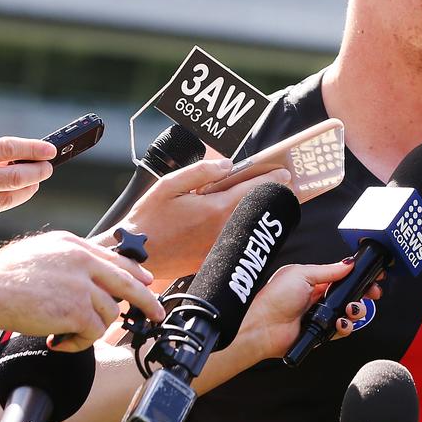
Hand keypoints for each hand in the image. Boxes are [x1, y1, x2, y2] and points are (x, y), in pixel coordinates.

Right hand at [0, 137, 56, 233]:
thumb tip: (13, 158)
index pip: (8, 149)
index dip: (33, 148)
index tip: (49, 149)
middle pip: (16, 177)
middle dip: (37, 172)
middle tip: (47, 168)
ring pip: (8, 199)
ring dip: (26, 190)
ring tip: (33, 181)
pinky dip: (3, 201)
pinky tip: (6, 194)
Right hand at [0, 231, 165, 350]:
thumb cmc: (3, 274)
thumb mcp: (42, 251)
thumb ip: (71, 259)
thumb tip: (91, 275)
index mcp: (75, 246)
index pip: (116, 260)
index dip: (135, 274)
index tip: (147, 282)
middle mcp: (83, 261)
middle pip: (128, 283)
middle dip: (147, 302)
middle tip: (156, 314)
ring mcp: (82, 285)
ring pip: (110, 313)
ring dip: (92, 329)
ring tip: (68, 333)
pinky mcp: (76, 310)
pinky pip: (94, 333)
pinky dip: (79, 343)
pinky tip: (59, 342)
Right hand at [110, 161, 291, 281]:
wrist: (137, 255)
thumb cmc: (149, 218)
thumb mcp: (170, 185)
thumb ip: (201, 172)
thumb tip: (228, 164)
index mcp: (215, 208)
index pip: (253, 190)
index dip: (270, 179)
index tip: (284, 173)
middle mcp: (224, 229)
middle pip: (258, 207)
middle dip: (272, 194)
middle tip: (285, 185)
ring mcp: (221, 245)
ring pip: (251, 223)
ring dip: (262, 210)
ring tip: (270, 199)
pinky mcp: (215, 257)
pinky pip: (239, 238)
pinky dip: (247, 226)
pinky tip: (246, 219)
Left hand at [238, 260, 383, 360]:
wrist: (262, 327)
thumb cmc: (275, 297)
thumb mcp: (302, 274)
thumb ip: (328, 270)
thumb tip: (349, 263)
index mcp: (314, 281)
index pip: (343, 277)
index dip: (358, 276)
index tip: (374, 275)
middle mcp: (319, 298)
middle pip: (351, 295)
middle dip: (364, 294)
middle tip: (373, 293)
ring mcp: (321, 316)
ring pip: (349, 313)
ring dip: (356, 311)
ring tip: (351, 310)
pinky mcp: (320, 334)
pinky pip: (341, 331)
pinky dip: (346, 327)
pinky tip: (341, 323)